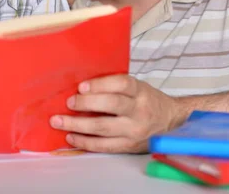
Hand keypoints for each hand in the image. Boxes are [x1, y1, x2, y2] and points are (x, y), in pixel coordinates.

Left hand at [49, 74, 180, 152]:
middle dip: (86, 103)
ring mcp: (134, 130)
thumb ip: (114, 86)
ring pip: (103, 128)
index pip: (121, 84)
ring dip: (77, 125)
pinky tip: (71, 136)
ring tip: (58, 121)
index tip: (82, 86)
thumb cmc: (145, 100)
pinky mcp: (129, 146)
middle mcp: (139, 110)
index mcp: (140, 91)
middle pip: (111, 105)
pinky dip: (85, 142)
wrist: (170, 121)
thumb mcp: (136, 87)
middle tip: (69, 102)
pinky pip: (104, 146)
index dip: (100, 84)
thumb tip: (80, 87)